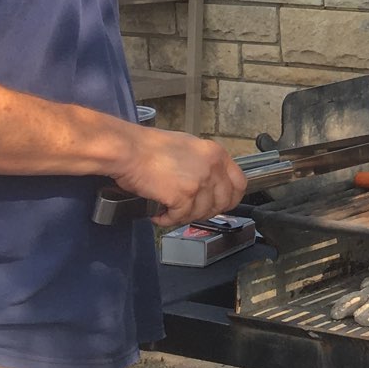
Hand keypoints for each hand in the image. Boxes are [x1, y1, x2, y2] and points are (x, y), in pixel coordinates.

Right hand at [115, 126, 246, 226]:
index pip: (239, 184)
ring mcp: (199, 182)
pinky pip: (180, 218)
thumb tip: (208, 182)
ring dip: (184, 216)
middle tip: (189, 212)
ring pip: (201, 213)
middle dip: (206, 212)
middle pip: (223, 202)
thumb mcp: (188, 147)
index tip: (220, 204)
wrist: (129, 150)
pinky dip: (167, 220)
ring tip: (168, 210)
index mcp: (216, 154)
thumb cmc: (149, 147)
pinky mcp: (183, 196)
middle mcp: (212, 168)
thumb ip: (204, 164)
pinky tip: (158, 214)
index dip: (230, 198)